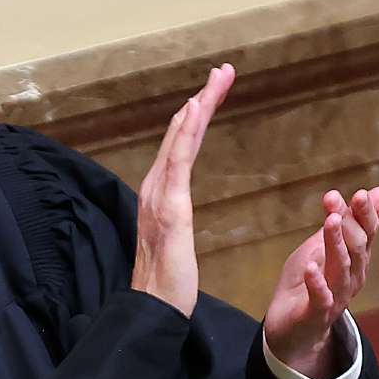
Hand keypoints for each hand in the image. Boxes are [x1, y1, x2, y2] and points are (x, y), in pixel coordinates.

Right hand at [131, 64, 235, 316]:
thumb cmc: (168, 282)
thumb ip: (173, 217)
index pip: (180, 145)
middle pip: (180, 133)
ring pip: (180, 138)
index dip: (196, 115)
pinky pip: (177, 160)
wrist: (155, 307)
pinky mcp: (169, 207)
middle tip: (224, 71)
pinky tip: (195, 108)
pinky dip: (185, 131)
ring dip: (199, 105)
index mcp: (159, 194)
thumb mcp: (174, 241)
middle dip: (202, 99)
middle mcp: (155, 188)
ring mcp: (159, 195)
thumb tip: (176, 206)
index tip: (212, 91)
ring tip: (218, 78)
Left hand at [264, 187, 378, 378]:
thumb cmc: (309, 283)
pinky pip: (320, 298)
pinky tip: (311, 267)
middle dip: (354, 223)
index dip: (365, 214)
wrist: (291, 329)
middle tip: (349, 198)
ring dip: (337, 243)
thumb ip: (350, 221)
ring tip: (331, 221)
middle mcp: (352, 278)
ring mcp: (335, 297)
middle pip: (358, 249)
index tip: (359, 193)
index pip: (368, 233)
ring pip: (341, 269)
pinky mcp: (315, 314)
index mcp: (356, 260)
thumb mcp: (326, 246)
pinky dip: (316, 283)